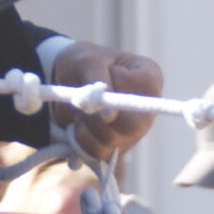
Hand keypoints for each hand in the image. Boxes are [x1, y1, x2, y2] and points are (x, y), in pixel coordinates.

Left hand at [49, 42, 162, 158]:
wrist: (65, 79)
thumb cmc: (83, 64)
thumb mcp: (88, 61)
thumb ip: (100, 82)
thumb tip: (110, 117)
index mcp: (149, 79)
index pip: (146, 94)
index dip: (120, 95)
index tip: (99, 87)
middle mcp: (146, 107)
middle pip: (134, 125)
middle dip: (101, 117)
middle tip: (84, 104)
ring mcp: (134, 130)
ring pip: (114, 141)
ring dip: (88, 126)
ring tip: (80, 110)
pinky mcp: (117, 146)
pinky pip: (99, 152)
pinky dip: (81, 140)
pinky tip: (78, 125)